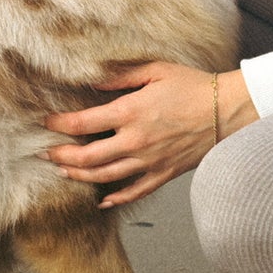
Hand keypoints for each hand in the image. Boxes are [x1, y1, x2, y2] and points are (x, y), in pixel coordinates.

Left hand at [43, 62, 257, 206]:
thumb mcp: (155, 70)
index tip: (47, 123)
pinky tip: (102, 201)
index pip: (83, 123)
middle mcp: (135, 141)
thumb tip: (92, 81)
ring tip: (63, 172)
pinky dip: (116, 199)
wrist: (226, 111)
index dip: (60, 125)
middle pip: (87, 157)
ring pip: (104, 177)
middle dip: (62, 156)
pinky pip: (134, 192)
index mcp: (130, 113)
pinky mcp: (163, 173)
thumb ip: (120, 77)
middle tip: (46, 154)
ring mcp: (148, 161)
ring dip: (80, 176)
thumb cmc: (193, 87)